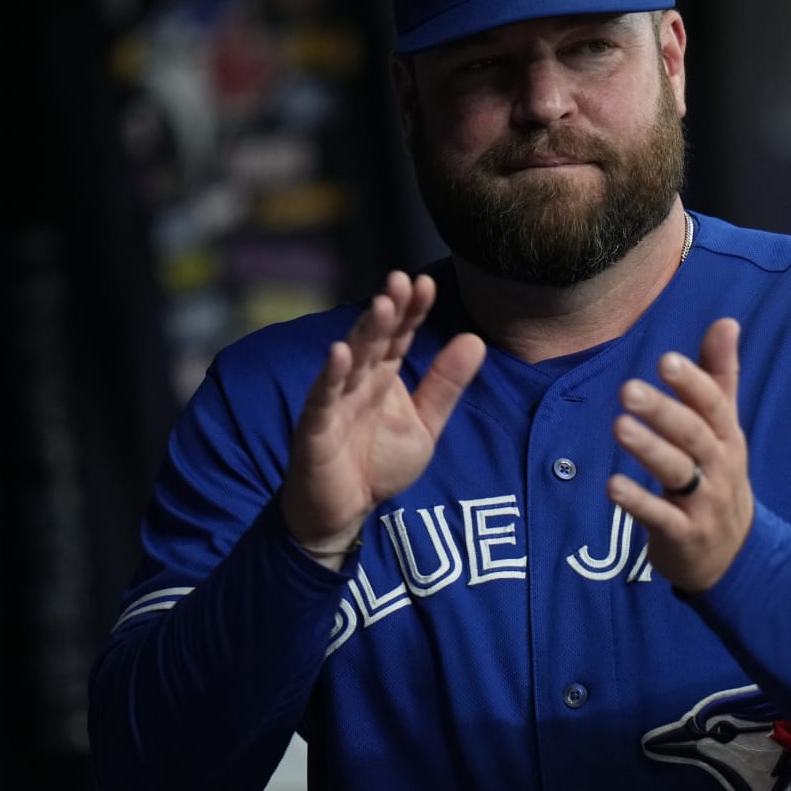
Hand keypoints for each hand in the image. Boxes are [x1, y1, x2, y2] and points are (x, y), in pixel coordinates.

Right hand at [280, 271, 485, 565]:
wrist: (344, 510)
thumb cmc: (378, 463)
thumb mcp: (425, 424)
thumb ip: (446, 385)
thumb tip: (474, 338)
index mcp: (384, 376)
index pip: (401, 336)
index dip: (412, 311)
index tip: (425, 284)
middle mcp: (359, 381)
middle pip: (375, 339)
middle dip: (389, 310)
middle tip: (401, 280)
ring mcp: (335, 401)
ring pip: (351, 360)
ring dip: (365, 332)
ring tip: (381, 305)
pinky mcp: (316, 428)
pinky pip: (323, 398)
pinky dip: (330, 376)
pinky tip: (338, 352)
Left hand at [607, 317, 753, 593]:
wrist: (734, 552)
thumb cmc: (719, 475)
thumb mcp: (725, 427)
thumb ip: (720, 375)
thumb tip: (726, 321)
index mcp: (727, 436)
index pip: (713, 404)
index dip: (692, 382)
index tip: (666, 359)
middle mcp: (719, 466)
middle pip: (693, 434)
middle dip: (663, 411)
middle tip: (628, 389)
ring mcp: (703, 502)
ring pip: (677, 471)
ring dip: (648, 449)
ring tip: (619, 426)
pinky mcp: (683, 533)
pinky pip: (661, 516)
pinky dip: (638, 502)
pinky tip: (612, 486)